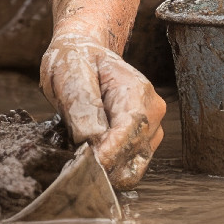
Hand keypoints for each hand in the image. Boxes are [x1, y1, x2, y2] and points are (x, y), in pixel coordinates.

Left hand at [40, 32, 165, 187]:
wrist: (85, 54)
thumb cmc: (78, 60)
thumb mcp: (71, 75)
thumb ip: (83, 108)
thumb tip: (91, 141)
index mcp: (138, 92)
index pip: (130, 132)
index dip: (107, 153)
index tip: (83, 163)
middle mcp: (152, 113)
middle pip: (133, 155)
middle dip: (103, 164)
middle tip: (72, 162)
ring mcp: (150, 130)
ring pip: (132, 169)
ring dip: (105, 169)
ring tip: (78, 155)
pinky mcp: (141, 144)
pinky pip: (127, 169)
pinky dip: (108, 169)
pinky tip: (88, 156)